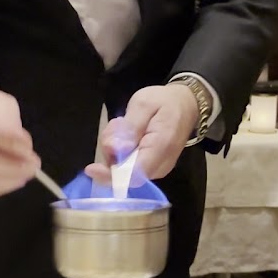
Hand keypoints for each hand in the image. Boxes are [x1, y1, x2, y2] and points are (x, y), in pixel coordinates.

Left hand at [85, 83, 199, 185]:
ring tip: (123, 124)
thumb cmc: (164, 102)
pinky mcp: (150, 167)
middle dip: (111, 152)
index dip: (110, 175)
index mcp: (160, 148)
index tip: (91, 168)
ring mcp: (155, 169)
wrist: (186, 104)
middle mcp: (159, 165)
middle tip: (117, 125)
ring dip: (114, 149)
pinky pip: (127, 166)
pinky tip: (126, 132)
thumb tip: (116, 150)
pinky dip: (120, 151)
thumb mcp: (143, 104)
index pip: (133, 175)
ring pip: (123, 169)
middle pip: (124, 173)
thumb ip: (130, 127)